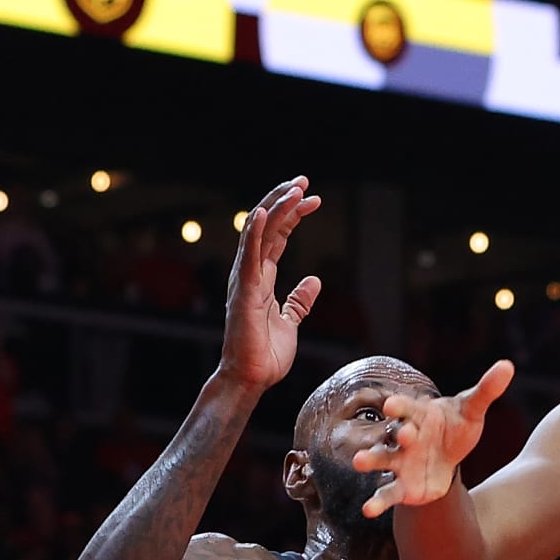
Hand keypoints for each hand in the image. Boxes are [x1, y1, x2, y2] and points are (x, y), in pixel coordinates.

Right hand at [218, 176, 321, 393]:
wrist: (251, 378)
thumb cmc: (265, 353)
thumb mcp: (290, 321)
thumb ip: (300, 300)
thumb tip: (314, 281)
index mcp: (261, 278)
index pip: (277, 236)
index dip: (294, 215)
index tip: (315, 199)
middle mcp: (250, 273)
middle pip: (267, 226)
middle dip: (285, 201)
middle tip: (304, 181)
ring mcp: (244, 280)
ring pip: (258, 233)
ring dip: (277, 208)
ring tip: (296, 188)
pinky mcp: (243, 292)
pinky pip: (248, 257)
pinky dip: (254, 233)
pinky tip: (264, 212)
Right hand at [351, 359, 513, 517]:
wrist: (447, 459)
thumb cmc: (455, 428)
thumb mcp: (472, 410)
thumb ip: (486, 390)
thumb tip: (508, 365)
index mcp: (418, 415)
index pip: (407, 407)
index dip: (400, 406)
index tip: (392, 404)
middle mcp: (404, 437)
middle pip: (396, 433)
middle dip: (398, 434)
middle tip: (404, 433)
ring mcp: (400, 461)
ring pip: (382, 459)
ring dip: (370, 460)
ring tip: (358, 462)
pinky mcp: (402, 486)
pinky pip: (387, 493)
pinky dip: (377, 501)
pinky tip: (368, 510)